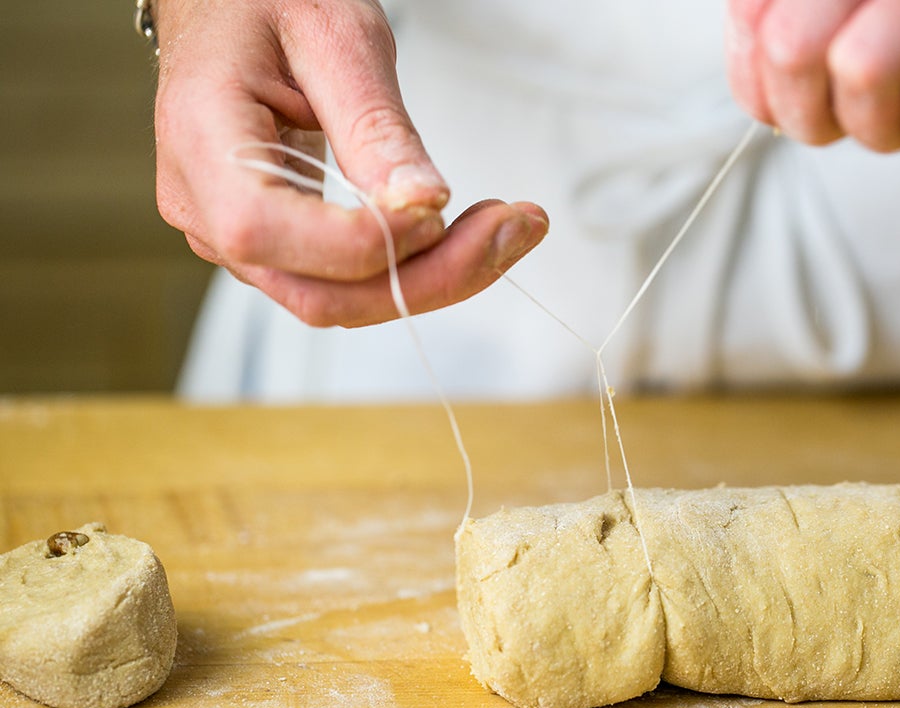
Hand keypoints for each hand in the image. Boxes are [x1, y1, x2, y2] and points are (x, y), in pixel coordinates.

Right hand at [152, 0, 547, 326]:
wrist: (232, 4)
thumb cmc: (269, 0)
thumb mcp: (333, 37)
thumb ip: (374, 126)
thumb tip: (423, 202)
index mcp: (201, 143)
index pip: (268, 231)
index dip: (366, 239)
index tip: (445, 208)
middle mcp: (206, 210)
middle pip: (319, 294)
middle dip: (429, 277)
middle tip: (514, 230)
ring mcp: (237, 237)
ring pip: (343, 301)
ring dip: (436, 278)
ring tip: (510, 229)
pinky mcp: (278, 244)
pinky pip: (348, 282)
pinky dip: (417, 266)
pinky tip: (471, 235)